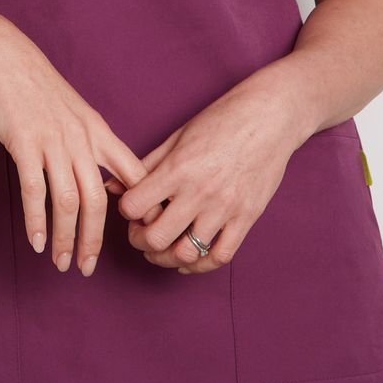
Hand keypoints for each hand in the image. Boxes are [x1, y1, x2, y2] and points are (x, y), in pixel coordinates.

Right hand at [0, 15, 147, 278]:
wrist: (0, 53)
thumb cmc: (33, 82)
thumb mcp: (73, 108)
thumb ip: (89, 140)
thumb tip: (101, 173)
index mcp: (97, 130)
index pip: (133, 176)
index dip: (139, 210)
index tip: (136, 237)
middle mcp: (81, 139)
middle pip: (99, 201)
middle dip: (95, 239)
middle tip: (88, 266)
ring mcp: (53, 141)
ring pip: (68, 201)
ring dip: (65, 238)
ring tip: (61, 262)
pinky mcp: (23, 142)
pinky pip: (35, 190)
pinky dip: (36, 221)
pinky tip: (35, 240)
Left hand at [115, 79, 307, 273]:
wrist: (270, 118)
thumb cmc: (220, 121)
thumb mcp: (177, 137)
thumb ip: (145, 165)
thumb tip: (112, 185)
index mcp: (178, 168)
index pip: (134, 206)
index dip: (126, 212)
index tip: (131, 209)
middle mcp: (200, 192)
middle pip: (157, 237)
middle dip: (140, 241)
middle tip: (140, 235)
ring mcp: (225, 208)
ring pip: (187, 253)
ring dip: (167, 258)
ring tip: (161, 249)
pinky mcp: (247, 218)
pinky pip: (221, 255)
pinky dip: (200, 265)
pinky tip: (189, 259)